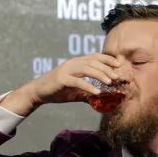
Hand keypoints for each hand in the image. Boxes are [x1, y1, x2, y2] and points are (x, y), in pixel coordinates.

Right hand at [0, 54, 120, 115]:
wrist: (39, 93)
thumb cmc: (57, 91)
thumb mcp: (75, 91)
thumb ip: (87, 93)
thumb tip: (101, 99)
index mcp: (76, 62)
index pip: (95, 56)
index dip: (107, 59)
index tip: (118, 65)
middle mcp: (72, 63)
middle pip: (93, 62)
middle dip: (107, 69)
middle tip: (117, 77)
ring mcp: (66, 70)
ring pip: (87, 69)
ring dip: (100, 75)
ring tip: (110, 82)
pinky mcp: (62, 79)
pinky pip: (78, 81)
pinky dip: (88, 86)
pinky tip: (97, 92)